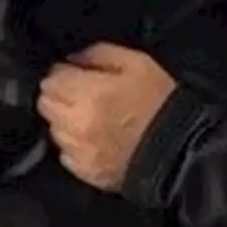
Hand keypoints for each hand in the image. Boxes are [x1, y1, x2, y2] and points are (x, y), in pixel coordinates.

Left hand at [38, 43, 176, 189]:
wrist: (181, 151)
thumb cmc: (161, 101)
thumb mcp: (137, 63)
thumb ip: (99, 54)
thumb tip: (72, 59)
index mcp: (89, 94)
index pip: (50, 79)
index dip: (62, 73)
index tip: (74, 73)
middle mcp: (77, 124)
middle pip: (45, 104)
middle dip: (58, 95)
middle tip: (79, 93)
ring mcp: (79, 151)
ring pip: (53, 129)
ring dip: (64, 120)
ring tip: (88, 117)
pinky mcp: (85, 172)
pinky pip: (64, 154)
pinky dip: (73, 144)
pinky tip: (93, 139)